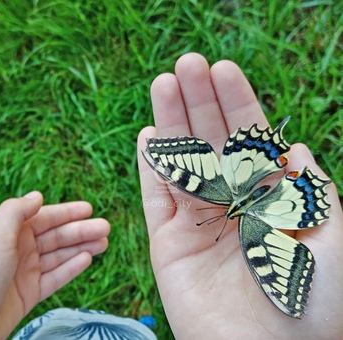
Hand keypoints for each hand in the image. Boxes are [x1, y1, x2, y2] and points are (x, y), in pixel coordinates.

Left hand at [0, 192, 109, 338]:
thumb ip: (16, 212)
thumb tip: (37, 195)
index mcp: (9, 233)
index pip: (43, 217)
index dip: (66, 212)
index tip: (89, 208)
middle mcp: (18, 250)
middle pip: (55, 236)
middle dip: (80, 230)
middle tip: (106, 228)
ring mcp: (24, 273)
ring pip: (58, 256)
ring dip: (81, 248)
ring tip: (104, 242)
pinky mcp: (28, 295)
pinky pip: (54, 278)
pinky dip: (71, 268)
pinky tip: (86, 260)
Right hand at [137, 53, 342, 338]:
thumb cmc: (316, 303)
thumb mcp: (332, 236)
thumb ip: (313, 188)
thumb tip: (295, 145)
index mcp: (269, 196)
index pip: (250, 139)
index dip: (237, 103)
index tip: (224, 69)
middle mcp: (231, 202)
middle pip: (211, 142)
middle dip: (199, 101)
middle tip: (186, 63)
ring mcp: (197, 220)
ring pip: (180, 161)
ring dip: (171, 123)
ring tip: (162, 83)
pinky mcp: (168, 242)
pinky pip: (156, 197)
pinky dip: (151, 166)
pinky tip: (148, 136)